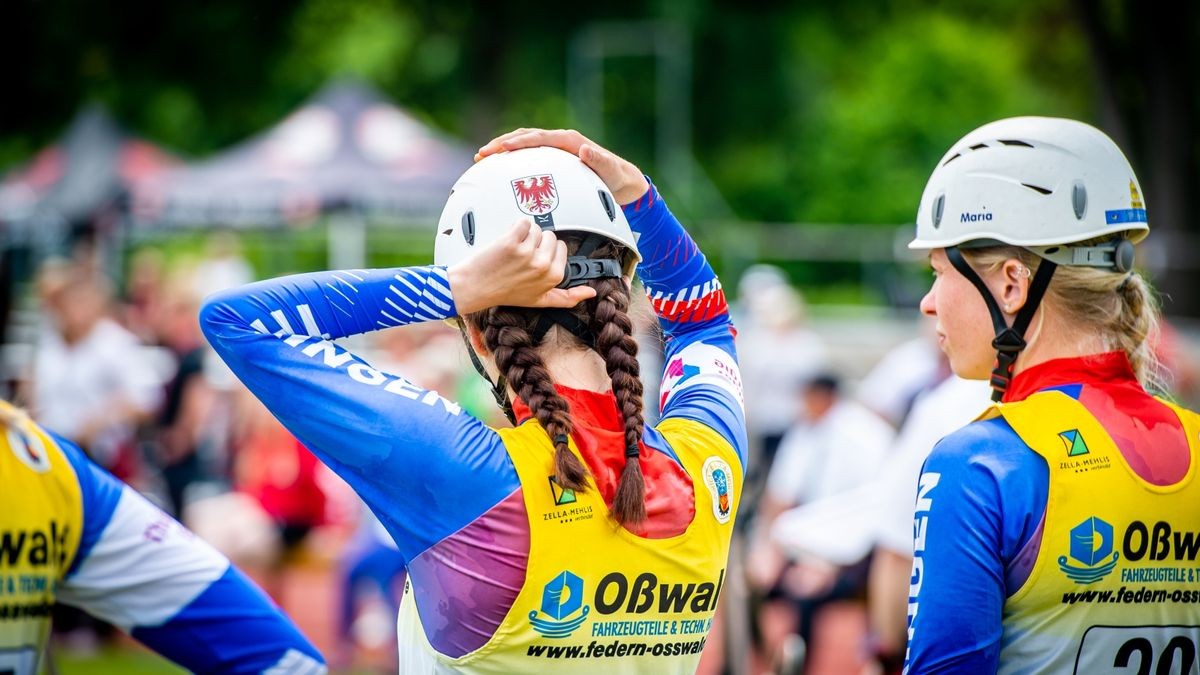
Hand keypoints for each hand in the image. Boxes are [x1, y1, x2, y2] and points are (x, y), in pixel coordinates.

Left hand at [448, 218, 597, 314]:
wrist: (474, 287)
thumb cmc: (505, 293)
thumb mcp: (540, 300)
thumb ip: (567, 297)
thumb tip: (590, 292)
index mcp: (553, 277)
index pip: (561, 247)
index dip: (546, 251)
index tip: (533, 261)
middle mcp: (542, 265)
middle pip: (550, 236)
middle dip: (536, 242)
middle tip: (520, 257)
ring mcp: (527, 253)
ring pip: (536, 228)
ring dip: (524, 235)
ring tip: (512, 251)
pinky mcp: (511, 241)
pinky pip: (523, 221)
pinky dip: (515, 226)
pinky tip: (507, 241)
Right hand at [475, 128, 649, 205]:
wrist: (622, 182)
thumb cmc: (616, 177)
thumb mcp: (610, 170)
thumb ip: (599, 160)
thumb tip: (585, 150)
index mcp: (570, 141)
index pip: (539, 138)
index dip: (520, 142)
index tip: (502, 149)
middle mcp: (560, 141)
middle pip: (525, 137)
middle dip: (502, 143)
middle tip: (483, 154)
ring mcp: (555, 149)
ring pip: (523, 144)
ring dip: (503, 149)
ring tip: (483, 159)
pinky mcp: (553, 159)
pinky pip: (528, 156)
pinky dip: (512, 159)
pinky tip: (498, 171)